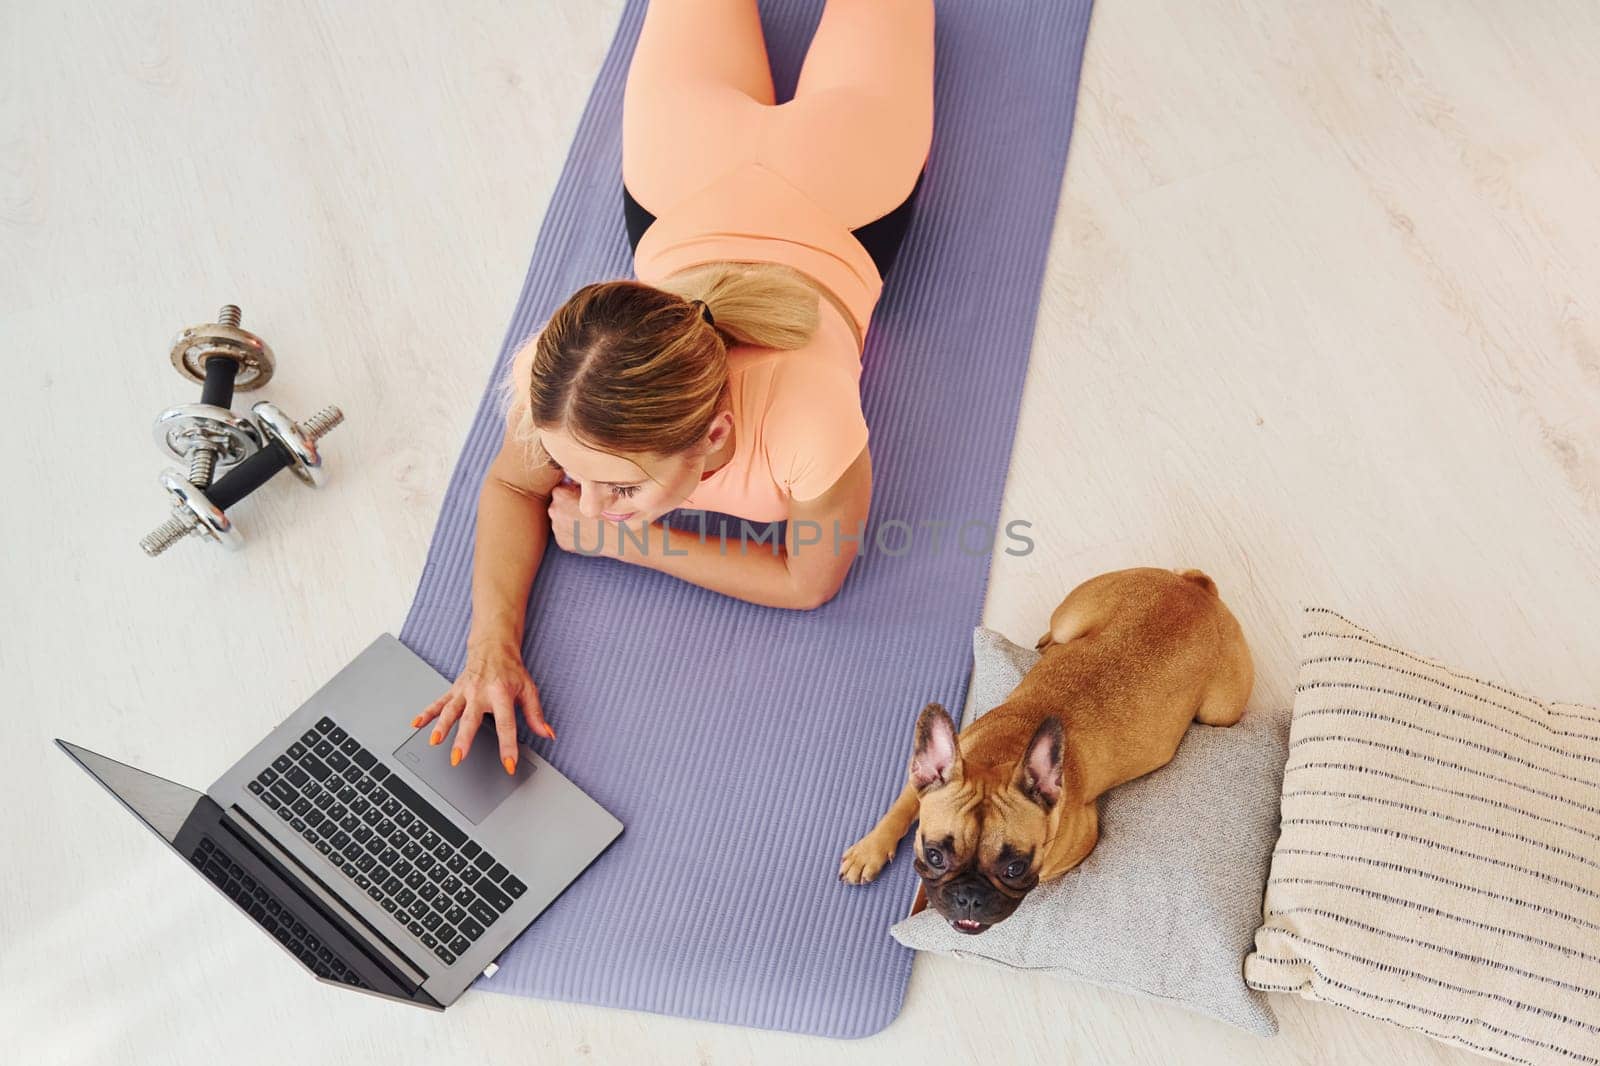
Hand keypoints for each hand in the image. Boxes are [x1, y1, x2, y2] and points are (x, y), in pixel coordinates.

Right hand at [411, 640, 554, 773]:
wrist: (494, 646)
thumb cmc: (511, 670)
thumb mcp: (529, 690)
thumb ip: (536, 714)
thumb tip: (547, 734)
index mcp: (501, 694)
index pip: (506, 724)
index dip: (508, 746)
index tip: (509, 764)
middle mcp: (480, 693)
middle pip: (471, 719)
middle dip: (464, 739)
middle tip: (458, 757)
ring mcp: (465, 692)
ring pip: (451, 711)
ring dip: (441, 727)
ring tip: (434, 742)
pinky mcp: (454, 690)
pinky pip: (438, 702)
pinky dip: (427, 713)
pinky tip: (416, 724)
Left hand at [547, 483, 652, 556]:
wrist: (616, 537)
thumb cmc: (610, 512)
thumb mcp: (597, 491)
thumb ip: (582, 484)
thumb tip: (577, 479)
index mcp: (559, 495)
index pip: (560, 488)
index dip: (571, 492)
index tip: (581, 496)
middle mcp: (554, 511)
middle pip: (558, 504)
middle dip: (568, 505)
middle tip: (585, 509)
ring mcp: (557, 528)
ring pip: (561, 519)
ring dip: (569, 519)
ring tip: (587, 521)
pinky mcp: (562, 542)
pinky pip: (565, 533)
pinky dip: (573, 533)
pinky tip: (586, 532)